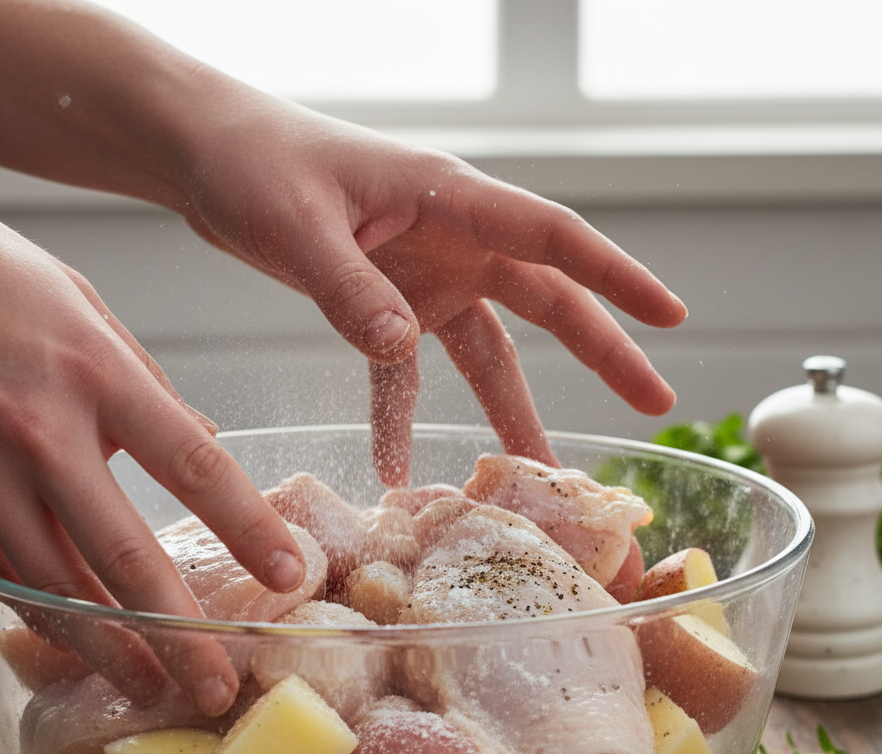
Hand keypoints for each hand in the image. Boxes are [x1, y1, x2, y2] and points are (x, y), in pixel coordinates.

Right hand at [0, 159, 304, 712]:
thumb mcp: (83, 305)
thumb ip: (146, 384)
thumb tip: (201, 441)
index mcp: (95, 371)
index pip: (193, 465)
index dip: (247, 528)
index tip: (287, 574)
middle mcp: (38, 429)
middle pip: (123, 551)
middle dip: (176, 631)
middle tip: (217, 684)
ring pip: (54, 584)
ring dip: (109, 648)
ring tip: (152, 690)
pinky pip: (1, 571)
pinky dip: (42, 617)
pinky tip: (77, 645)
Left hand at [175, 75, 685, 483]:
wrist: (211, 156)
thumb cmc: (256, 163)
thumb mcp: (300, 227)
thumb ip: (351, 291)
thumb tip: (403, 350)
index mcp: (449, 198)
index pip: (552, 237)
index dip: (616, 278)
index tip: (671, 317)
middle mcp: (452, 238)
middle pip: (545, 300)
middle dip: (601, 352)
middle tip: (653, 402)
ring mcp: (422, 274)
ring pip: (486, 350)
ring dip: (509, 408)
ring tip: (533, 468)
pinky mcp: (385, 302)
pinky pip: (404, 373)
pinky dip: (400, 417)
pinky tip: (392, 465)